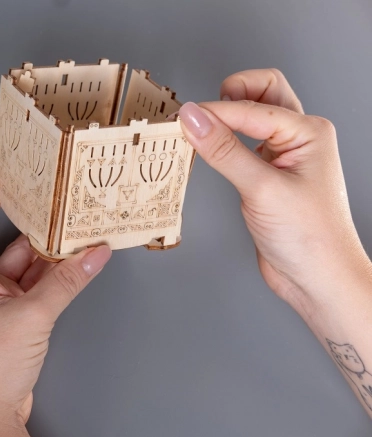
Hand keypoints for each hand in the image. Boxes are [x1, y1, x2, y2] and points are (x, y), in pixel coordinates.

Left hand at [0, 173, 111, 436]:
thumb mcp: (29, 316)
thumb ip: (64, 282)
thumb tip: (92, 254)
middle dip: (19, 222)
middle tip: (41, 198)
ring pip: (17, 268)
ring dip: (41, 254)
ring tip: (68, 230)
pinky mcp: (6, 325)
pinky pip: (27, 291)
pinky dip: (47, 280)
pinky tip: (69, 267)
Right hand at [178, 69, 370, 311]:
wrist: (319, 278)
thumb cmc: (310, 237)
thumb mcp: (261, 188)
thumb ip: (224, 151)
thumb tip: (194, 118)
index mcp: (308, 132)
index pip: (251, 108)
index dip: (214, 112)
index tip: (181, 120)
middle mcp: (298, 138)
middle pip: (262, 93)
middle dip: (229, 94)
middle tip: (198, 112)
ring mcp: (283, 156)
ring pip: (252, 116)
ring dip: (226, 116)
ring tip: (196, 128)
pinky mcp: (267, 175)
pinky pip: (242, 144)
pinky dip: (222, 141)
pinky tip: (206, 150)